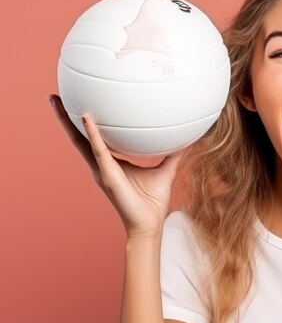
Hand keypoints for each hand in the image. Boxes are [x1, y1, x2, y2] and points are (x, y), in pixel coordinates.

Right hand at [49, 94, 183, 237]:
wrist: (150, 224)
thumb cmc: (153, 202)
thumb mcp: (166, 171)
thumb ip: (173, 155)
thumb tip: (185, 139)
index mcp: (112, 163)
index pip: (94, 139)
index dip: (85, 123)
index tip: (79, 103)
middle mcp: (102, 165)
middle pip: (79, 137)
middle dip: (66, 118)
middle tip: (55, 97)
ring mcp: (102, 170)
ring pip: (80, 142)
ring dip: (68, 122)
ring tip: (58, 102)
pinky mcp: (107, 176)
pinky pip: (98, 151)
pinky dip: (92, 135)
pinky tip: (87, 119)